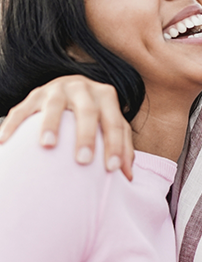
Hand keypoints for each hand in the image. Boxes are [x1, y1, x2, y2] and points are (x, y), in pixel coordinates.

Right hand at [0, 75, 133, 179]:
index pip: (114, 122)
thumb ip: (123, 145)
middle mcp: (83, 88)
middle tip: (83, 160)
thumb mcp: (111, 122)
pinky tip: (4, 142)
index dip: (116, 145)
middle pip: (88, 111)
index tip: (113, 169)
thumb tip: (128, 176)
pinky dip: (13, 125)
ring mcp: (57, 89)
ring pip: (54, 106)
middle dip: (86, 136)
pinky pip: (22, 110)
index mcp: (106, 95)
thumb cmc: (96, 113)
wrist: (70, 85)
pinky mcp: (34, 95)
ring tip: (48, 145)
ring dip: (50, 125)